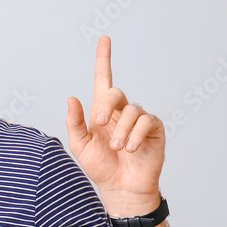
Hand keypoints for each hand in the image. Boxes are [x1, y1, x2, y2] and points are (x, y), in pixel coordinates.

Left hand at [65, 36, 163, 210]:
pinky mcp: (154, 128)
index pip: (102, 80)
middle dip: (105, 105)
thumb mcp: (81, 145)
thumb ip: (74, 122)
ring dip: (121, 131)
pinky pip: (146, 122)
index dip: (103, 59)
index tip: (104, 39)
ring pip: (131, 110)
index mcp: (101, 111)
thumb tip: (71, 98)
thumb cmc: (100, 166)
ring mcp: (139, 119)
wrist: (120, 187)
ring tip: (118, 148)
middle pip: (115, 92)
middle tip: (99, 123)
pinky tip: (131, 149)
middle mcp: (120, 111)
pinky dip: (136, 135)